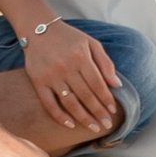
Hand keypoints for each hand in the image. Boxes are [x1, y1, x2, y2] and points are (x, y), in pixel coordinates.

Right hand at [21, 19, 123, 144]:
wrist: (38, 28)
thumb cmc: (68, 37)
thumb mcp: (90, 42)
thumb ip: (105, 63)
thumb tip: (117, 85)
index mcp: (80, 56)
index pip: (97, 83)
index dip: (106, 99)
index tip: (113, 111)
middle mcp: (66, 67)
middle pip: (86, 95)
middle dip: (98, 112)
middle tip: (107, 125)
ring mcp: (51, 76)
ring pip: (70, 103)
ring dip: (84, 118)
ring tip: (94, 128)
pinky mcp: (38, 82)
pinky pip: (49, 104)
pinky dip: (60, 117)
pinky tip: (71, 125)